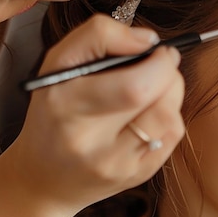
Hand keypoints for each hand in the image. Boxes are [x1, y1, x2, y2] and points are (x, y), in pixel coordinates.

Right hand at [5, 14, 184, 216]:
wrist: (45, 179)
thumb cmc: (55, 113)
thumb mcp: (58, 65)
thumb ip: (99, 36)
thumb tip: (150, 39)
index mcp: (65, 106)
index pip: (133, 85)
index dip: (157, 62)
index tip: (156, 50)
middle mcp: (89, 141)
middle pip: (155, 101)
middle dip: (168, 73)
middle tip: (162, 64)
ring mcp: (116, 164)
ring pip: (169, 118)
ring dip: (171, 93)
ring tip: (154, 88)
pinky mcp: (137, 176)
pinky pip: (172, 136)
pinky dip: (168, 116)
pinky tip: (149, 114)